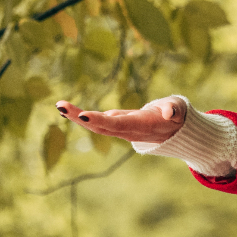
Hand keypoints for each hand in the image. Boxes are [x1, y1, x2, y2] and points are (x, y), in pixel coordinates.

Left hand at [53, 97, 185, 143]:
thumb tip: (169, 112)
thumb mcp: (178, 109)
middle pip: (100, 126)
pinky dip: (80, 115)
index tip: (83, 115)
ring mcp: (120, 129)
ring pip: (95, 125)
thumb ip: (174, 109)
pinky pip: (96, 121)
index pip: (118, 124)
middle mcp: (127, 130)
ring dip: (76, 116)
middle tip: (60, 106)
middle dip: (80, 117)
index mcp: (140, 126)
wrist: (174, 129)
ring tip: (59, 105)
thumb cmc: (176, 115)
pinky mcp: (116, 124)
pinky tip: (65, 108)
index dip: (100, 120)